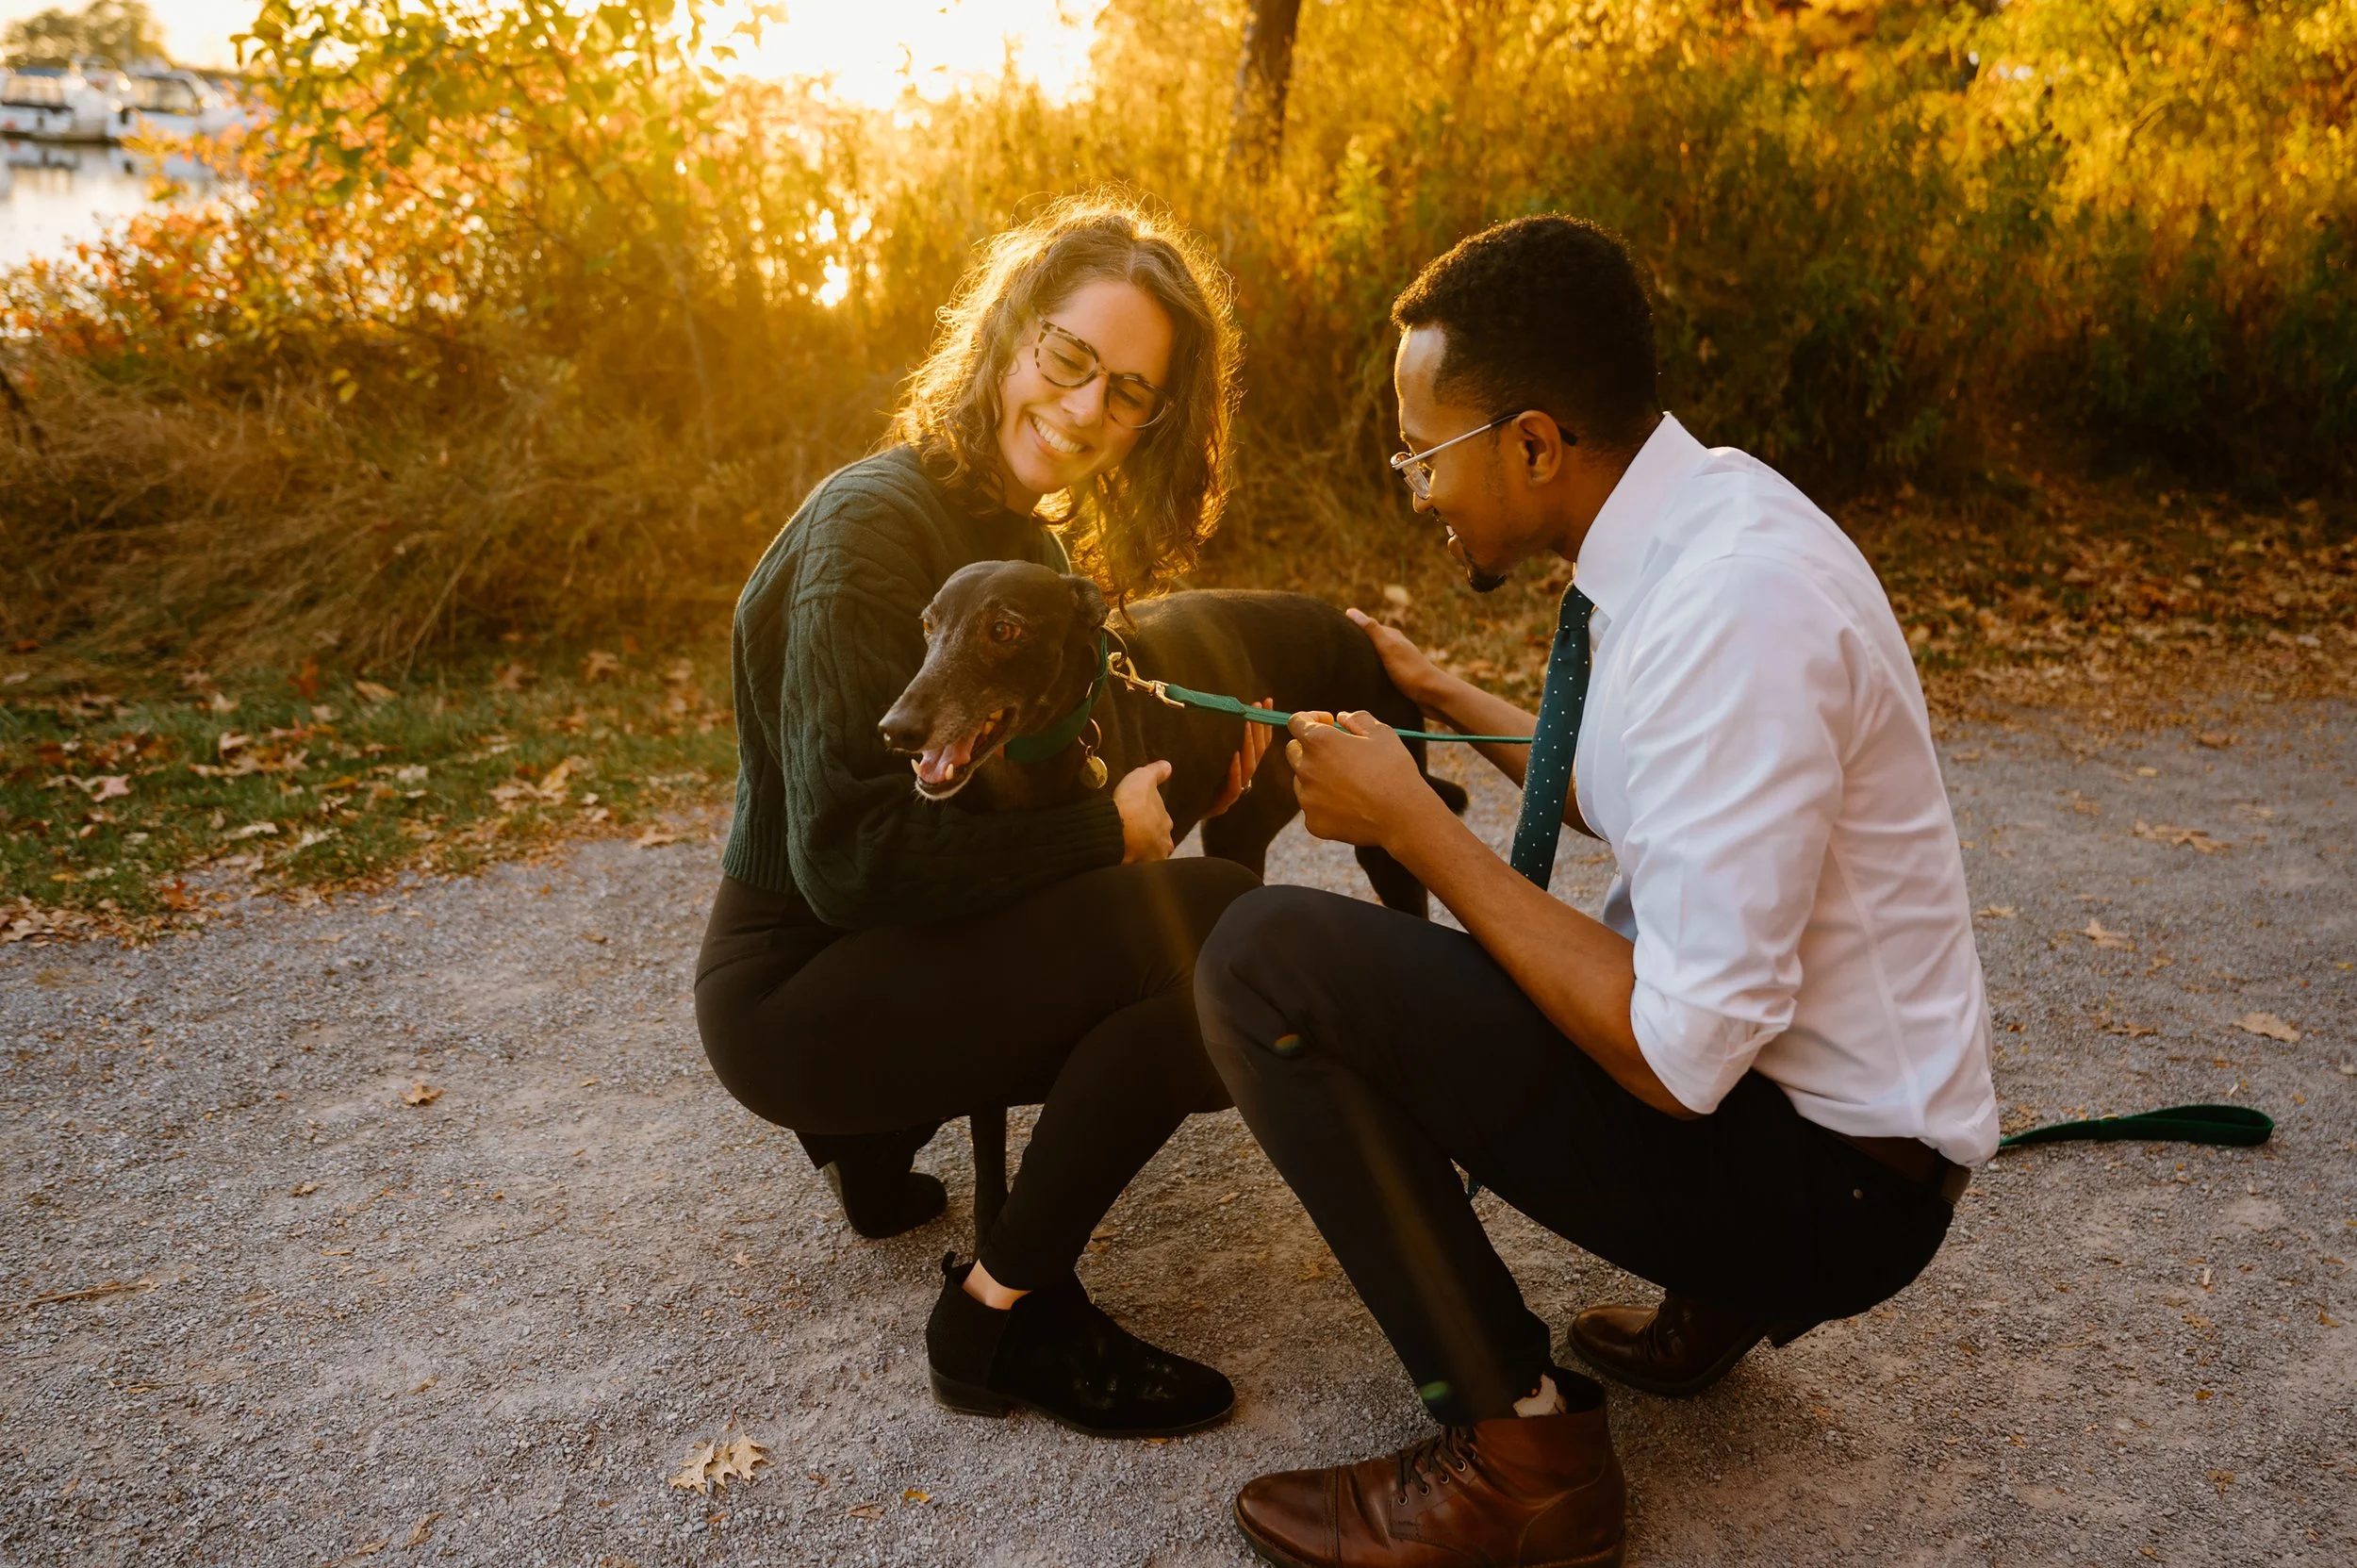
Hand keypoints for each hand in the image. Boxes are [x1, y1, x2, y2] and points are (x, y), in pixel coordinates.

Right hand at [1114, 760, 1174, 862]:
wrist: (1117, 831)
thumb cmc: (1132, 803)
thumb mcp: (1143, 779)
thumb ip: (1156, 773)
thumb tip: (1169, 766)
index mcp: (1166, 823)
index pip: (1163, 823)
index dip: (1153, 820)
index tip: (1144, 820)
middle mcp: (1164, 844)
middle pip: (1159, 843)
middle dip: (1151, 842)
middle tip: (1137, 839)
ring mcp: (1153, 861)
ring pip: (1150, 859)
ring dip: (1143, 856)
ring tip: (1129, 855)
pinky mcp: (1139, 873)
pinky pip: (1137, 871)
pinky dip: (1132, 869)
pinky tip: (1123, 867)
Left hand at [1203, 699, 1274, 817]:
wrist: (1188, 810)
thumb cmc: (1202, 780)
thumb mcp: (1212, 755)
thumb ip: (1219, 738)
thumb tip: (1220, 709)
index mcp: (1245, 764)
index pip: (1260, 741)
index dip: (1265, 722)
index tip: (1266, 701)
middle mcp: (1244, 774)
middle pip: (1258, 751)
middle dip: (1259, 728)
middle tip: (1257, 709)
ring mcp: (1236, 788)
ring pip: (1249, 766)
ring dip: (1249, 744)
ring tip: (1247, 725)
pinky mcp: (1224, 801)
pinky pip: (1234, 786)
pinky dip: (1235, 770)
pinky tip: (1235, 756)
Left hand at [1284, 709, 1440, 848]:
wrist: (1402, 816)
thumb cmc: (1394, 771)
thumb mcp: (1382, 734)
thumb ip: (1358, 718)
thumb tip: (1342, 717)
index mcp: (1319, 742)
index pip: (1296, 722)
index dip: (1311, 718)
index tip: (1328, 724)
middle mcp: (1306, 768)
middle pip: (1293, 751)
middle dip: (1310, 747)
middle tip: (1337, 753)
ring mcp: (1307, 798)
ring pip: (1302, 781)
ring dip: (1317, 776)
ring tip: (1348, 783)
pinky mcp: (1313, 822)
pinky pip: (1312, 807)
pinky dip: (1325, 804)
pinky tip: (1350, 805)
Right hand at [1345, 608, 1447, 709]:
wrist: (1432, 695)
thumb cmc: (1409, 670)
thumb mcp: (1387, 647)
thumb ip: (1371, 630)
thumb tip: (1351, 611)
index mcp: (1392, 637)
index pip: (1368, 627)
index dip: (1352, 628)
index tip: (1333, 630)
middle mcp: (1395, 647)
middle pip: (1371, 642)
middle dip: (1356, 644)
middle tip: (1335, 650)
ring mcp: (1398, 663)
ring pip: (1376, 658)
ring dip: (1363, 661)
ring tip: (1344, 667)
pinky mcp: (1400, 679)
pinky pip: (1380, 672)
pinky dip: (1370, 673)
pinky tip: (1363, 680)